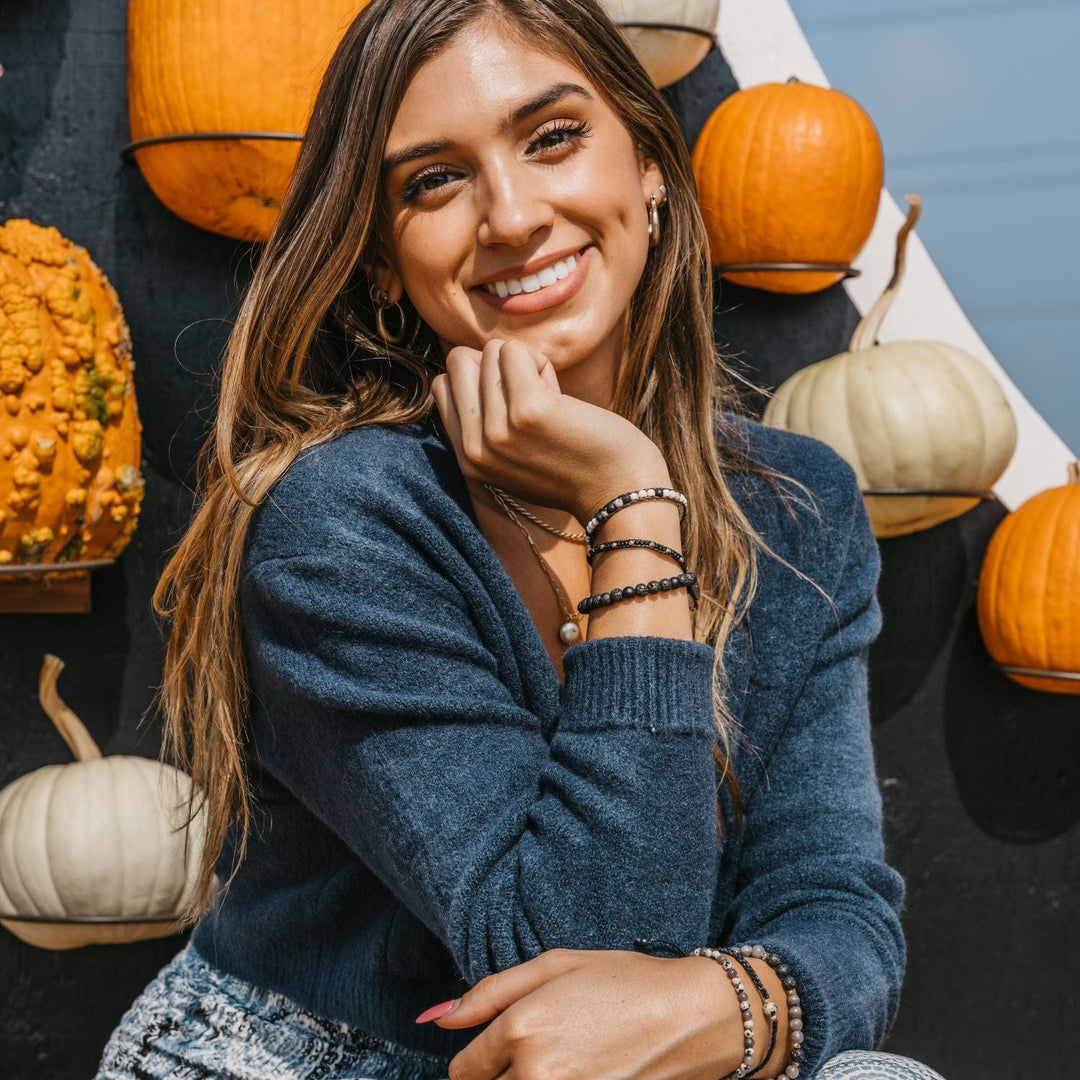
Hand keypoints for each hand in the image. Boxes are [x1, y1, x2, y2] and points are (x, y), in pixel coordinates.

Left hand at [424, 948, 744, 1079]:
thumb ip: (489, 993)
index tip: (501, 1051)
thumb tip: (435, 1017)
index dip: (478, 1060)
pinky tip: (583, 1071)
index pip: (463, 1071)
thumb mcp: (554, 965)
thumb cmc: (623, 981)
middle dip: (500, 1078)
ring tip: (563, 1060)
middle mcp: (536, 1076)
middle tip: (539, 1054)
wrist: (692, 1017)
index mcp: (521, 1030)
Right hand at [430, 339, 667, 522]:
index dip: (479, 379)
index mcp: (468, 459)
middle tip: (532, 396)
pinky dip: (541, 362)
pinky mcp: (527, 410)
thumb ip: (486, 426)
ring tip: (551, 401)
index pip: (443, 385)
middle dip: (498, 366)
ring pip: (492, 351)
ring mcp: (498, 429)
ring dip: (526, 364)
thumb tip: (476, 363)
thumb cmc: (574, 467)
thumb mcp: (512, 460)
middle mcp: (475, 447)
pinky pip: (515, 351)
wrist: (618, 493)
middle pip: (459, 361)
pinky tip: (560, 394)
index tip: (510, 403)